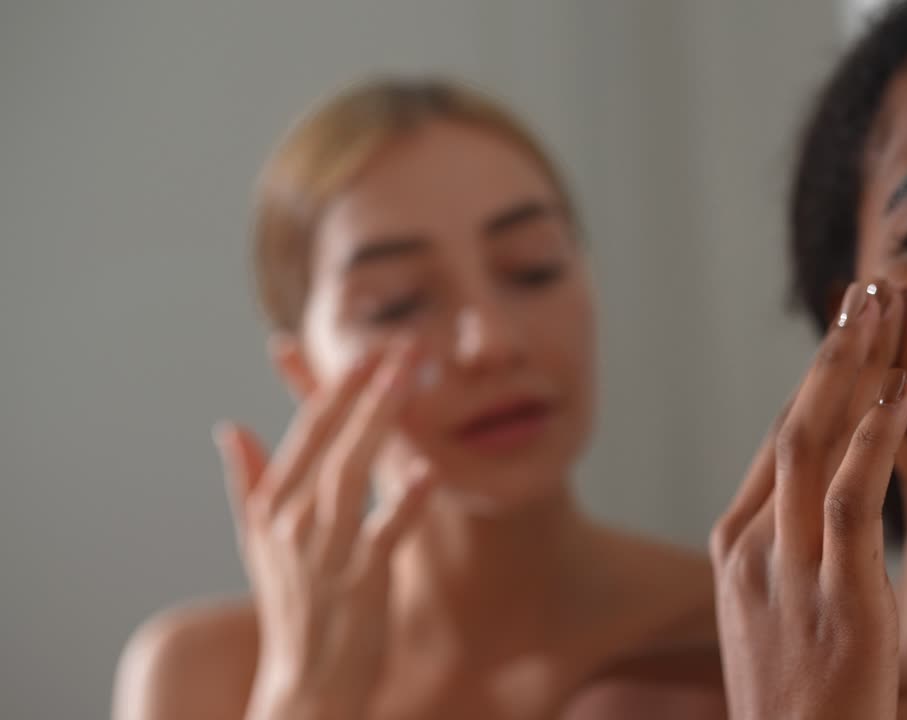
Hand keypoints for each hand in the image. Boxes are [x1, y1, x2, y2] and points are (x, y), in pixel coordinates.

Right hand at [214, 337, 429, 719]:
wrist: (303, 686)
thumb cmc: (290, 609)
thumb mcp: (256, 544)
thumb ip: (246, 483)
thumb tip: (228, 428)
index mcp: (272, 505)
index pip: (307, 431)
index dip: (338, 387)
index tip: (370, 350)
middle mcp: (292, 521)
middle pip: (332, 439)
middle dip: (369, 388)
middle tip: (406, 347)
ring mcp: (324, 551)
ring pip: (352, 471)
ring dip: (382, 421)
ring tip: (414, 378)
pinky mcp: (359, 582)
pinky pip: (384, 532)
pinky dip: (402, 501)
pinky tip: (426, 469)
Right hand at [710, 282, 906, 719]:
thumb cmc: (798, 705)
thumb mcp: (779, 619)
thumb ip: (798, 554)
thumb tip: (838, 502)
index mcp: (738, 547)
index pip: (780, 441)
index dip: (817, 378)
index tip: (850, 328)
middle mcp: (754, 546)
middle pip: (792, 423)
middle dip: (833, 350)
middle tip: (869, 289)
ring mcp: (789, 570)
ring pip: (813, 443)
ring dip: (850, 368)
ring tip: (885, 307)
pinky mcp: (838, 598)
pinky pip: (852, 500)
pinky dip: (875, 437)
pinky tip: (901, 389)